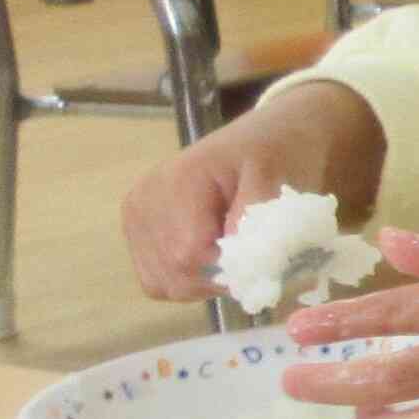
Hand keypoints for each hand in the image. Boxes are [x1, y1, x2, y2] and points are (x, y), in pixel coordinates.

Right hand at [120, 82, 385, 301]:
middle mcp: (144, 201)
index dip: (230, 270)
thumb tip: (237, 261)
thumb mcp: (280, 178)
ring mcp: (137, 218)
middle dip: (220, 279)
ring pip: (163, 283)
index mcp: (177, 182)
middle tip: (254, 258)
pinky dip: (189, 280)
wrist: (272, 136)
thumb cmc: (281, 153)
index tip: (264, 260)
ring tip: (235, 253)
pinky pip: (158, 279)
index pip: (189, 256)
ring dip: (206, 282)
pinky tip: (214, 257)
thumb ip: (257, 220)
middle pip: (174, 274)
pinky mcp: (139, 231)